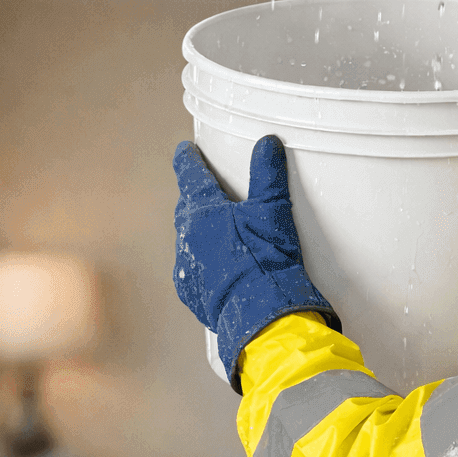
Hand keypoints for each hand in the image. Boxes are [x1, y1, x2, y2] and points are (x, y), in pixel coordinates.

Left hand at [173, 135, 339, 390]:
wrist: (259, 313)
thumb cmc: (264, 257)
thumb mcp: (273, 209)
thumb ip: (268, 174)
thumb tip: (267, 143)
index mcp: (203, 211)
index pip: (191, 177)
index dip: (188, 161)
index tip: (184, 151)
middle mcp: (187, 236)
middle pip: (186, 209)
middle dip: (193, 198)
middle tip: (202, 191)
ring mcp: (186, 267)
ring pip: (188, 241)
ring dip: (199, 234)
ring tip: (216, 233)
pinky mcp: (192, 293)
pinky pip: (194, 270)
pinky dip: (204, 263)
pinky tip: (218, 267)